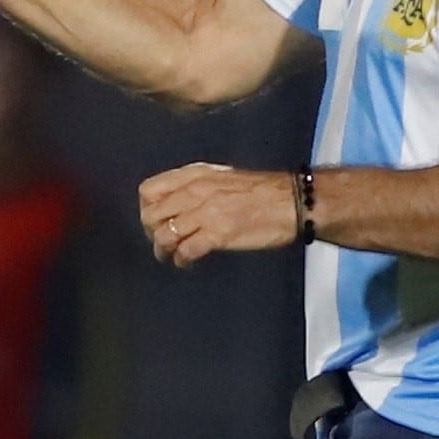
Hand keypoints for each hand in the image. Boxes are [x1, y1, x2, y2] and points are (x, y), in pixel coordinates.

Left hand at [138, 163, 299, 265]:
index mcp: (194, 175)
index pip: (149, 190)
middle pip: (152, 215)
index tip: (156, 221)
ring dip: (163, 250)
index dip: (147, 209)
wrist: (291, 201)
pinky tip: (188, 262)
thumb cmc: (261, 191)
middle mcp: (195, 191)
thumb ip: (195, 186)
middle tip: (162, 243)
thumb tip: (175, 204)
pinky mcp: (218, 234)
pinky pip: (186, 250)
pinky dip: (182, 260)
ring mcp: (206, 212)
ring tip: (171, 256)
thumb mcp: (221, 177)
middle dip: (151, 233)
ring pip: (164, 235)